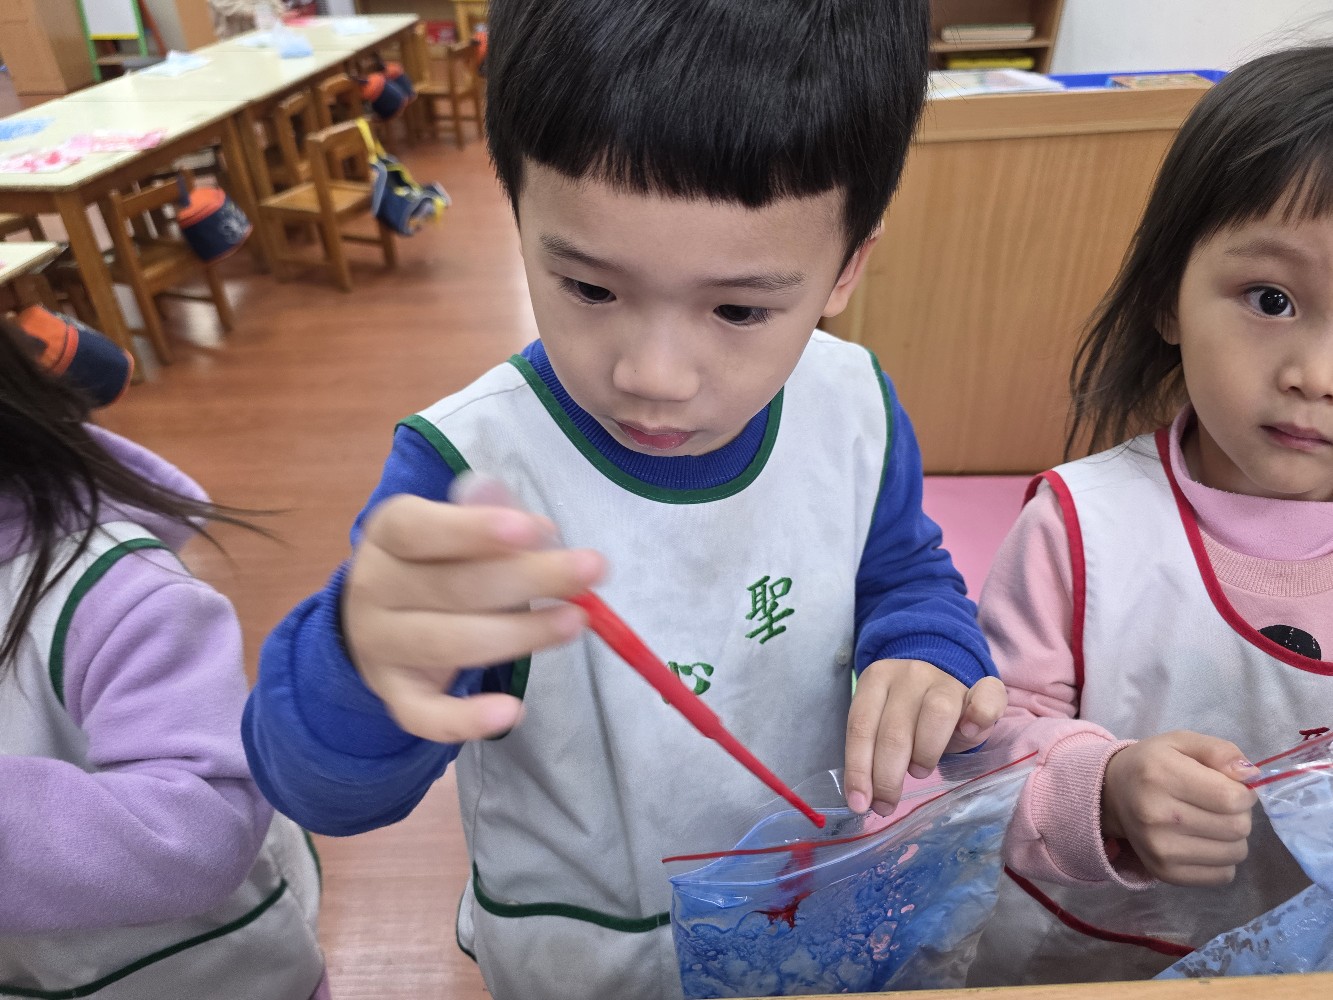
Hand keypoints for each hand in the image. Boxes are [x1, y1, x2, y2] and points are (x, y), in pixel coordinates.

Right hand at [343, 494, 604, 742]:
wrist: (381, 618)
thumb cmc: (436, 561)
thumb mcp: (456, 530)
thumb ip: (494, 525)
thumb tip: (540, 533)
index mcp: (387, 533)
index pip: (421, 529)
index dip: (476, 529)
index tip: (535, 531)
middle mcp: (374, 587)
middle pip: (452, 587)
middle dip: (529, 578)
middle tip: (592, 570)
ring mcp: (380, 646)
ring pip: (450, 644)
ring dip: (520, 634)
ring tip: (576, 622)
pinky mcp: (394, 695)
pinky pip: (424, 715)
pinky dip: (466, 719)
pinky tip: (512, 711)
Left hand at [844, 659, 1005, 814]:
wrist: (943, 688)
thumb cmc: (907, 717)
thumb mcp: (882, 726)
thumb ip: (871, 751)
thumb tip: (861, 797)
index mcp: (877, 679)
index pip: (861, 726)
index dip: (859, 769)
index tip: (859, 803)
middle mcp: (910, 674)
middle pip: (895, 729)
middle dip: (887, 776)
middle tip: (886, 805)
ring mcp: (946, 679)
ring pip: (937, 713)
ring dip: (925, 752)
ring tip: (919, 772)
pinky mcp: (982, 686)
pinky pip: (987, 694)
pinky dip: (980, 714)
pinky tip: (970, 731)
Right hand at [1101, 731, 1258, 885]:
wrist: (1111, 794)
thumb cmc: (1152, 764)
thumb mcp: (1181, 742)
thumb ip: (1219, 751)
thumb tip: (1252, 775)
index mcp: (1161, 776)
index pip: (1231, 798)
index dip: (1244, 792)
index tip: (1233, 787)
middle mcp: (1156, 815)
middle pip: (1237, 828)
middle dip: (1240, 814)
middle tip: (1221, 805)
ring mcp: (1159, 848)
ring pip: (1234, 853)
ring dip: (1233, 838)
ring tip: (1212, 822)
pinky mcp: (1165, 872)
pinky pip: (1223, 875)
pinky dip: (1222, 859)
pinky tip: (1204, 842)